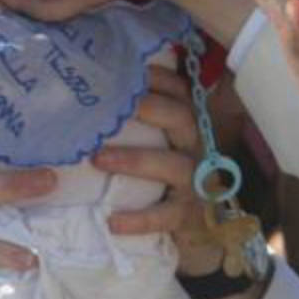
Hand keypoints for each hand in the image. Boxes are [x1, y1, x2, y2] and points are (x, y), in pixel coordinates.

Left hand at [90, 66, 224, 275]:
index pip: (178, 91)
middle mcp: (197, 146)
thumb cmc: (170, 178)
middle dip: (147, 107)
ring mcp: (196, 181)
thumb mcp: (164, 142)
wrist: (202, 231)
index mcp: (189, 124)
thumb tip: (97, 90)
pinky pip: (166, 215)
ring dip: (135, 160)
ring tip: (98, 158)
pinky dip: (140, 219)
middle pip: (181, 118)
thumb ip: (145, 117)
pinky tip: (113, 221)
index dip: (154, 77)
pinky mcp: (188, 215)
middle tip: (107, 105)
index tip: (121, 67)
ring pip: (173, 165)